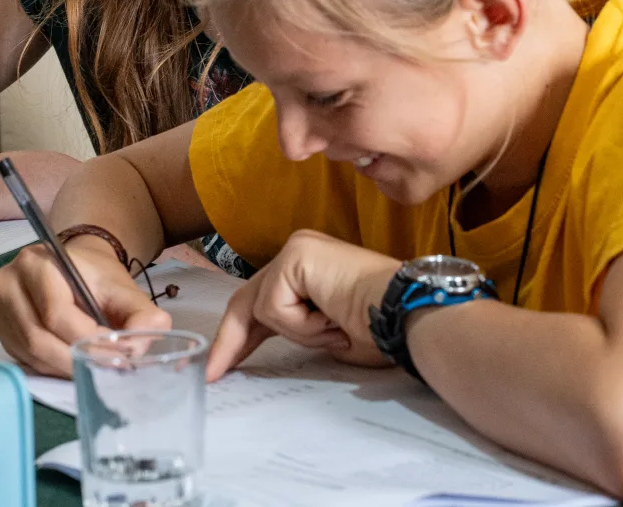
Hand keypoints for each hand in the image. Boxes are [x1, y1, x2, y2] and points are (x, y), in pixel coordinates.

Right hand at [0, 237, 170, 376]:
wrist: (72, 267)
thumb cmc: (96, 277)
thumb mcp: (125, 290)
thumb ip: (142, 316)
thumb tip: (140, 347)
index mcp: (38, 263)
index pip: (57, 314)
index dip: (87, 342)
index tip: (115, 357)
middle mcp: (8, 281)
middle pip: (38, 337)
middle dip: (75, 361)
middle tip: (103, 370)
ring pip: (29, 352)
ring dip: (62, 368)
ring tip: (89, 368)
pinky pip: (22, 356)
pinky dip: (48, 367)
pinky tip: (69, 362)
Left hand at [206, 229, 400, 381]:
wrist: (408, 317)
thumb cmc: (382, 331)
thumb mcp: (327, 336)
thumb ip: (296, 330)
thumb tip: (261, 344)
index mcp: (309, 268)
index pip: (262, 301)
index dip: (240, 335)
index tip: (223, 364)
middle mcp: (298, 251)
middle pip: (248, 300)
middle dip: (231, 341)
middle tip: (214, 372)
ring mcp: (295, 249)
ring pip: (263, 308)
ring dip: (299, 334)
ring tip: (336, 330)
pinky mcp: (294, 255)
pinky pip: (274, 307)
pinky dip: (302, 326)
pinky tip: (332, 318)